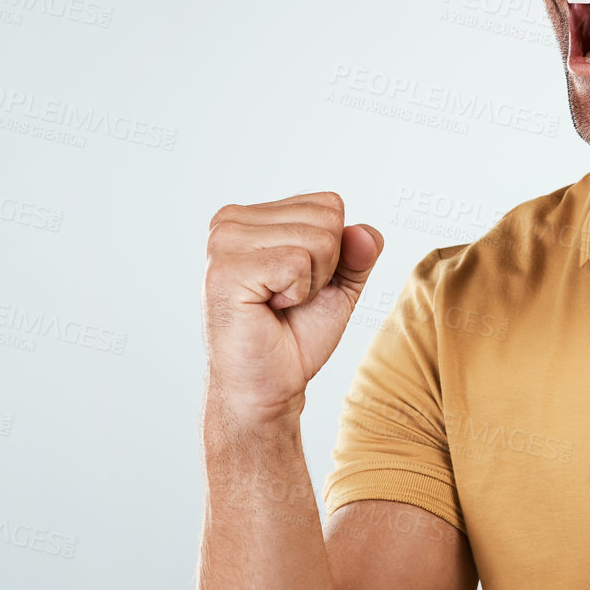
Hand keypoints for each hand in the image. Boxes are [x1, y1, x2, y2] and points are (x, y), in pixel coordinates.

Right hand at [202, 193, 384, 428]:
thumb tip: (365, 233)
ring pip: (318, 239)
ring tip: (278, 304)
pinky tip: (268, 309)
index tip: (299, 283)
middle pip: (327, 217)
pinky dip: (297, 294)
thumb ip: (358, 253)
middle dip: (325, 267)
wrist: (267, 386)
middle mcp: (231, 220)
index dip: (332, 251)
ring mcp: (224, 242)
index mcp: (253, 215)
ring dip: (311, 283)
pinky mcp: (225, 269)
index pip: (328, 203)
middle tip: (289, 298)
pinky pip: (297, 263)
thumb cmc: (294, 336)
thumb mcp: (339, 286)